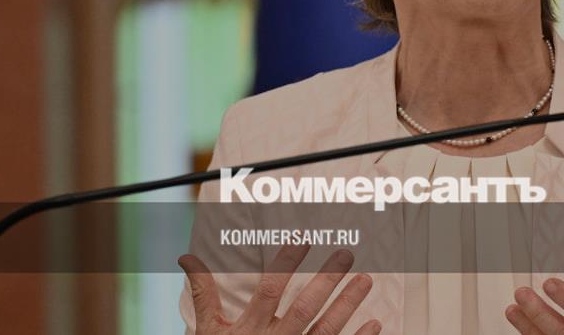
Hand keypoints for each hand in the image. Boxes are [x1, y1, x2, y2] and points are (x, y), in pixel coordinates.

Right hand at [179, 244, 380, 333]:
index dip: (286, 263)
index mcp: (248, 329)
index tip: (303, 238)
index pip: (270, 290)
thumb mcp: (207, 332)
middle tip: (346, 253)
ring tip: (366, 279)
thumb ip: (203, 295)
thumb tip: (187, 258)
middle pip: (304, 309)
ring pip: (325, 331)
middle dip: (326, 280)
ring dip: (347, 305)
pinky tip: (376, 322)